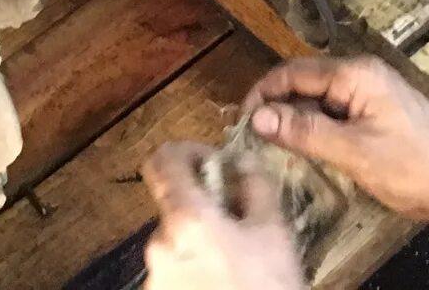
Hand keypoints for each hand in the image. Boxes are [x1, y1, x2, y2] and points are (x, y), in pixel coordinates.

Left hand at [141, 141, 306, 289]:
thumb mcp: (275, 236)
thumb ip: (255, 186)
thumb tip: (240, 161)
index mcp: (185, 220)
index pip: (162, 160)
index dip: (189, 152)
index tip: (217, 166)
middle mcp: (158, 245)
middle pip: (176, 208)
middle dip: (207, 210)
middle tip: (244, 227)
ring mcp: (154, 278)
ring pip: (178, 244)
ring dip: (204, 245)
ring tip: (241, 267)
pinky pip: (175, 273)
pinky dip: (197, 272)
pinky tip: (226, 286)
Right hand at [244, 56, 428, 229]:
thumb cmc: (419, 168)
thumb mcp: (356, 153)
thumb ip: (305, 132)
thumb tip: (259, 117)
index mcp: (355, 74)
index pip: (291, 72)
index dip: (262, 96)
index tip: (243, 126)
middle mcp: (361, 75)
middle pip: (303, 84)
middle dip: (278, 110)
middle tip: (257, 143)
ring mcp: (372, 94)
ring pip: (319, 101)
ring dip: (298, 123)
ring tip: (279, 152)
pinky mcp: (379, 114)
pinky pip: (337, 115)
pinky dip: (319, 131)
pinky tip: (313, 155)